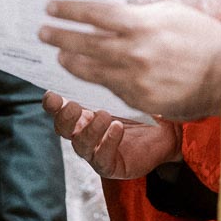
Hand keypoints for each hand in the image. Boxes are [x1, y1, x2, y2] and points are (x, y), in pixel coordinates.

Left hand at [39, 0, 220, 119]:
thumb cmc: (203, 38)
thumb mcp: (171, 13)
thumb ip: (138, 15)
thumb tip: (111, 17)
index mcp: (141, 24)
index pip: (94, 14)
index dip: (69, 11)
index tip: (51, 7)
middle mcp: (134, 51)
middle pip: (85, 43)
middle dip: (60, 36)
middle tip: (43, 32)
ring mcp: (135, 78)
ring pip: (92, 70)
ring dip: (72, 62)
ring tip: (60, 56)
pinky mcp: (140, 99)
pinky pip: (112, 88)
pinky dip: (97, 80)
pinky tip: (88, 74)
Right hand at [43, 92, 181, 178]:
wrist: (168, 129)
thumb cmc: (142, 105)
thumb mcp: (123, 88)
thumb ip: (104, 79)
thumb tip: (92, 54)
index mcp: (82, 111)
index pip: (58, 108)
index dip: (52, 103)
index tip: (52, 95)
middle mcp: (83, 131)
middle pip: (62, 128)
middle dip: (65, 117)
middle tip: (74, 106)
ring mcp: (94, 150)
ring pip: (81, 145)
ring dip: (90, 130)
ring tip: (105, 115)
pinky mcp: (109, 165)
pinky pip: (102, 158)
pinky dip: (108, 142)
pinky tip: (117, 128)